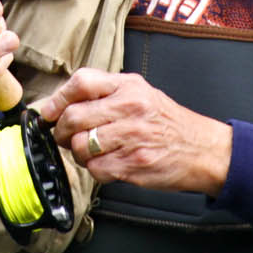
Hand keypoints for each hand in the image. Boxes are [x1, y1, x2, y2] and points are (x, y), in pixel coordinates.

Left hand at [32, 68, 233, 194]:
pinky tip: (108, 164)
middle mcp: (130, 108)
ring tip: (91, 151)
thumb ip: (105, 93)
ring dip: (78, 153)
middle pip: (74, 117)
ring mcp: (132, 137)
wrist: (203, 150)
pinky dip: (95, 170)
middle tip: (63, 136)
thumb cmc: (167, 123)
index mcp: (129, 86)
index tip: (49, 112)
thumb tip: (61, 102)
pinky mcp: (133, 164)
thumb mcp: (141, 93)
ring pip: (80, 146)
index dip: (58, 98)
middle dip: (60, 131)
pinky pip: (95, 169)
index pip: (81, 82)